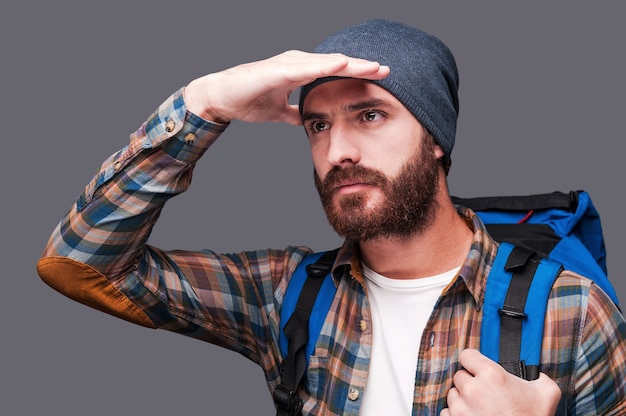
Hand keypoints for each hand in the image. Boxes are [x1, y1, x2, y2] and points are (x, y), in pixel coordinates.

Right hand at [183, 50, 388, 124]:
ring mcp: (286, 65)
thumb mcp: (279, 110)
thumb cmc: (248, 99)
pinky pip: (303, 68)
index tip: (379, 80)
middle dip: (361, 67)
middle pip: (335, 64)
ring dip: (349, 64)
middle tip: (387, 69)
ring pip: (324, 62)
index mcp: (299, 72)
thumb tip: (307, 120)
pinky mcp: (275, 70)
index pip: (334, 73)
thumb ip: (293, 112)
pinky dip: (322, 66)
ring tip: (372, 66)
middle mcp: (296, 64)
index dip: (357, 75)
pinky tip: (340, 65)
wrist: (220, 97)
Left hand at [441, 349, 560, 415]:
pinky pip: (447, 412)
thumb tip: (536, 372)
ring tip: (479, 405)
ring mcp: (462, 408)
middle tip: (483, 391)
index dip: (473, 360)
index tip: (477, 366)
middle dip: (470, 382)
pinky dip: (456, 413)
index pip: (466, 355)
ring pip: (452, 394)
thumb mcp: (547, 393)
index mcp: (492, 375)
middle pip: (459, 376)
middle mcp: (473, 389)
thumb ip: (539, 375)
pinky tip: (470, 415)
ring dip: (462, 398)